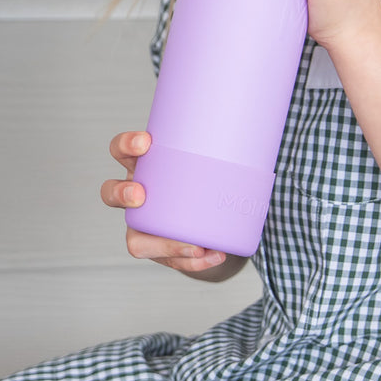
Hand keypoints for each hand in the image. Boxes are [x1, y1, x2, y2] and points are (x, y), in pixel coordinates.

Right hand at [101, 130, 230, 273]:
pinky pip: (173, 260)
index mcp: (147, 165)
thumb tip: (269, 121)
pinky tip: (215, 253)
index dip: (126, 145)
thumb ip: (232, 143)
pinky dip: (196, 260)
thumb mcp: (214, 158)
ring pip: (135, 240)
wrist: (216, 211)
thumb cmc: (212, 176)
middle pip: (111, 194)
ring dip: (161, 244)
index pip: (122, 150)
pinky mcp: (163, 250)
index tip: (147, 141)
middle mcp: (138, 195)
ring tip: (193, 244)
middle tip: (142, 194)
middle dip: (122, 194)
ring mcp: (147, 226)